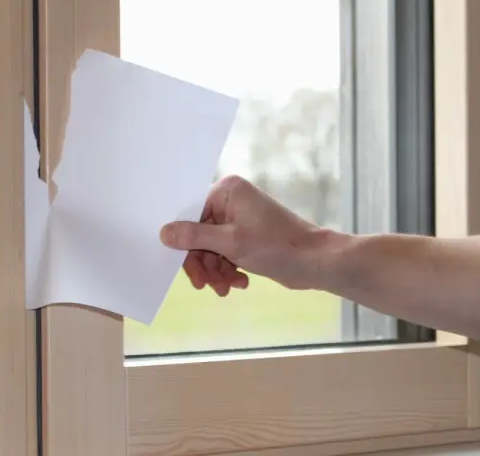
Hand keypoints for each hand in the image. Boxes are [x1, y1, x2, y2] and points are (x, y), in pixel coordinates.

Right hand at [160, 175, 331, 295]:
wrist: (315, 262)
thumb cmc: (278, 246)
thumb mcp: (230, 243)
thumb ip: (194, 237)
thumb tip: (164, 232)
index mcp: (227, 190)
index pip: (190, 214)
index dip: (184, 242)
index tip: (183, 266)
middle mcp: (232, 200)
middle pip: (199, 233)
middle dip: (203, 262)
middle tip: (205, 285)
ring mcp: (240, 218)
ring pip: (211, 247)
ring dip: (216, 270)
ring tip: (226, 288)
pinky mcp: (247, 235)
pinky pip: (225, 253)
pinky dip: (228, 269)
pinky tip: (238, 283)